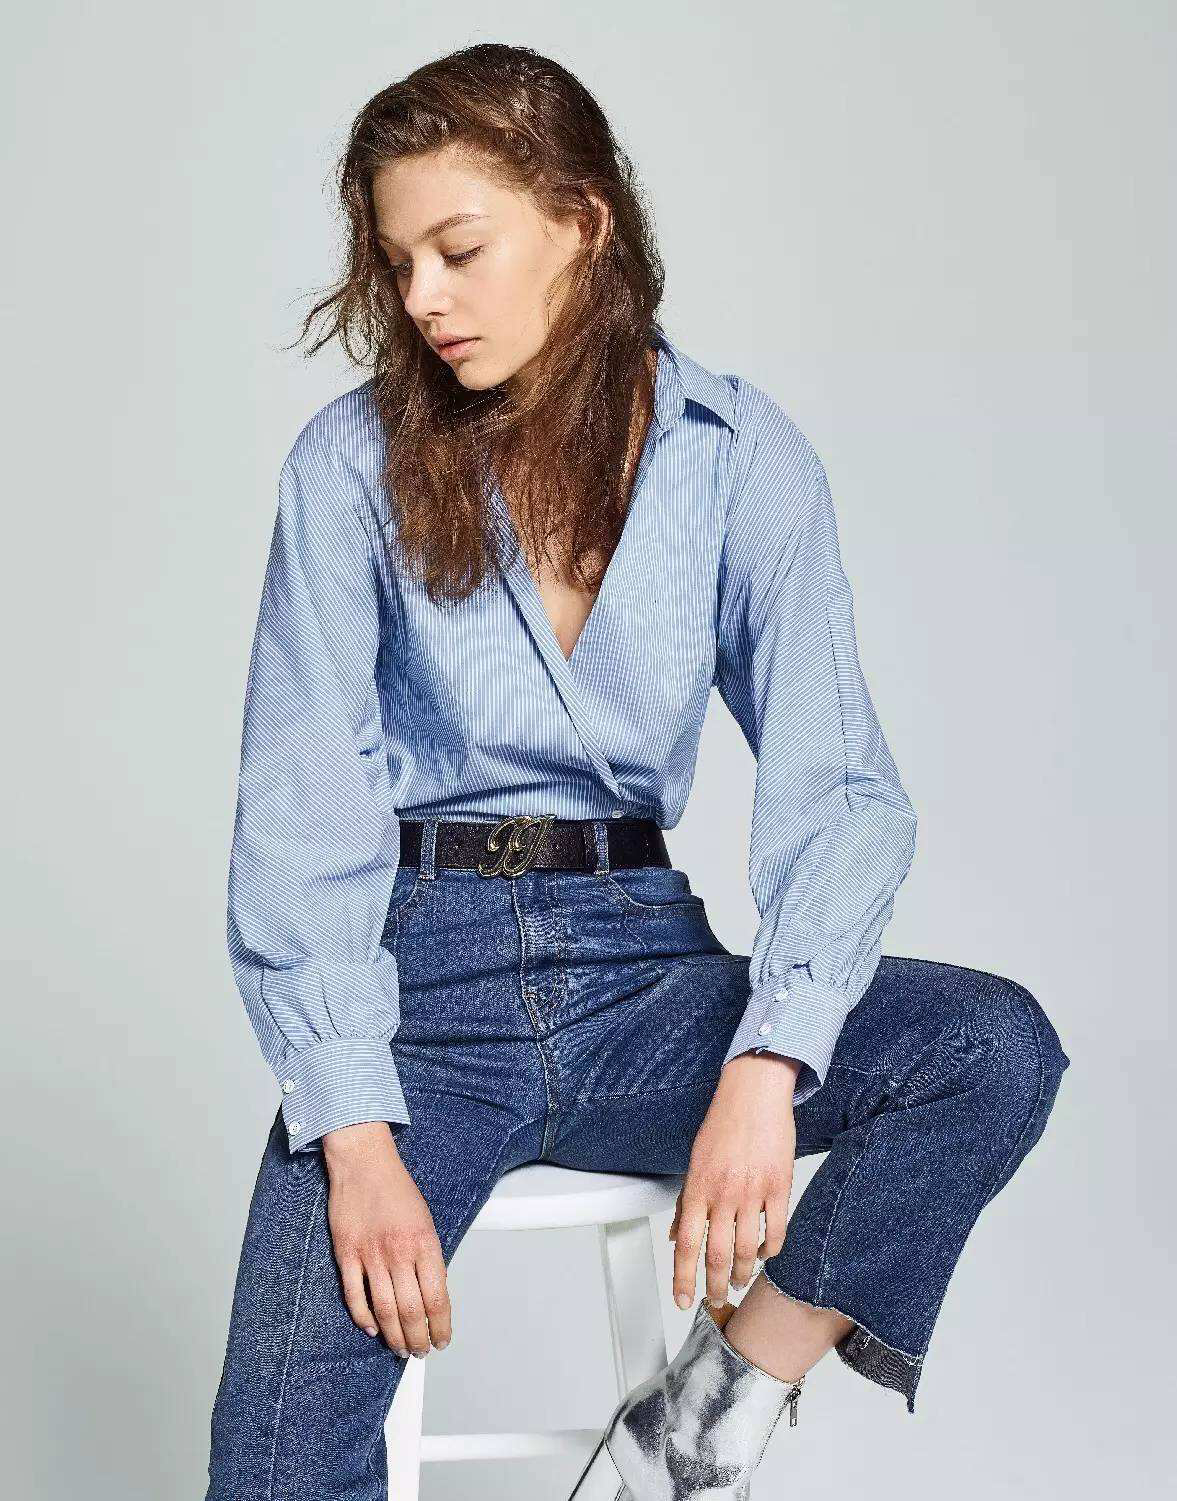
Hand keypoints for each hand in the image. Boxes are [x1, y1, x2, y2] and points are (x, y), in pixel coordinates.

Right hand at [321, 1122, 451, 1357]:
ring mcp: (371, 1255)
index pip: (438, 1298)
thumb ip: (429, 1257)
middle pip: (411, 1311)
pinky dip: (363, 1318)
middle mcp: (399, 1252)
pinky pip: (355, 1295)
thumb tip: (433, 1292)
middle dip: (418, 1338)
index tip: (442, 1339)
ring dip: (394, 1336)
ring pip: (384, 1309)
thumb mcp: (425, 1220)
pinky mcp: (347, 1254)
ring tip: (400, 1348)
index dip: (441, 1326)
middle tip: (420, 1351)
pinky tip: (372, 1328)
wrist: (364, 1163)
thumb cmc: (396, 1189)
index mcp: (425, 1243)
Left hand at [668, 1054, 799, 1308]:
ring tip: (738, 1280)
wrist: (754, 1093)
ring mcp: (754, 1192)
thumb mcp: (695, 1161)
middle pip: (717, 1255)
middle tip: (714, 1299)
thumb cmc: (724, 1123)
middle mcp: (724, 1193)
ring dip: (741, 1273)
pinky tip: (763, 1253)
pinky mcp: (780, 1187)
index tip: (682, 1299)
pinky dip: (769, 1251)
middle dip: (714, 1286)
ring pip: (746, 1250)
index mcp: (699, 1187)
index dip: (683, 1278)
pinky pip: (776, 1232)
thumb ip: (686, 1202)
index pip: (686, 1244)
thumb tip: (675, 1237)